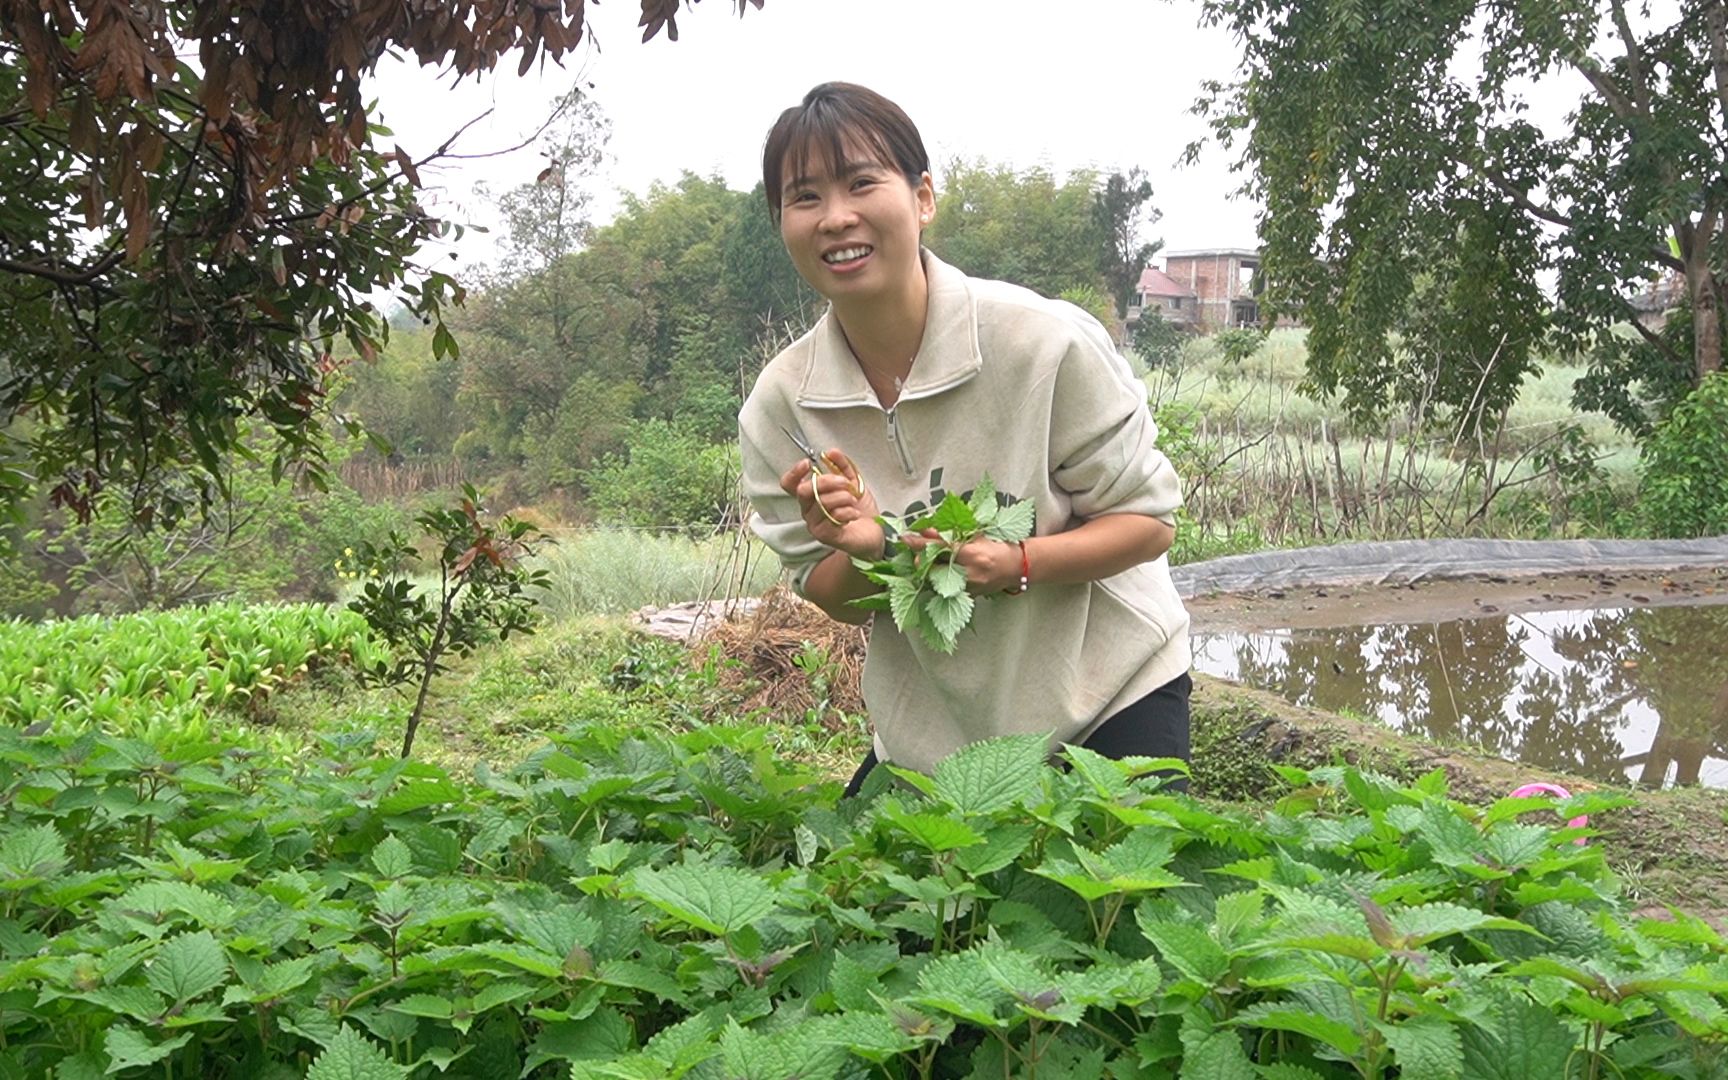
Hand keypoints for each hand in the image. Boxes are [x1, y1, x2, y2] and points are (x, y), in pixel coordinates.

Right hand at [780, 448, 883, 559]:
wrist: (874, 533)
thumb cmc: (860, 510)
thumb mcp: (853, 482)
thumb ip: (842, 466)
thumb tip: (832, 452)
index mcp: (811, 496)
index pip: (790, 484)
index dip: (794, 473)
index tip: (807, 463)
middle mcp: (808, 510)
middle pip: (804, 491)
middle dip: (827, 481)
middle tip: (845, 482)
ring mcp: (815, 524)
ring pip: (822, 502)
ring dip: (844, 497)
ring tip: (854, 500)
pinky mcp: (825, 536)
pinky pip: (834, 517)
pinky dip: (848, 511)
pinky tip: (855, 514)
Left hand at [899, 529, 1021, 593]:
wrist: (1017, 568)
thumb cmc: (998, 547)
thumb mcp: (975, 536)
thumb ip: (951, 535)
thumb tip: (927, 530)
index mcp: (972, 554)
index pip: (939, 548)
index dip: (919, 543)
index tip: (904, 538)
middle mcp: (968, 573)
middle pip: (932, 568)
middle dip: (921, 560)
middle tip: (920, 553)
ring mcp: (968, 588)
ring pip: (935, 581)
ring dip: (929, 571)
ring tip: (931, 562)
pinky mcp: (968, 597)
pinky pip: (945, 590)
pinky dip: (939, 581)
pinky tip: (942, 574)